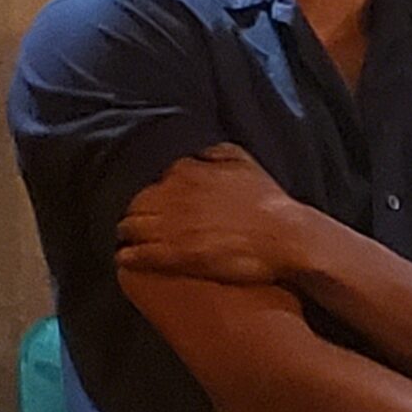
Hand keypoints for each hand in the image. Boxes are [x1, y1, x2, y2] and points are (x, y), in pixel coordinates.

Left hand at [117, 145, 312, 284]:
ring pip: (129, 228)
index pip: (151, 181)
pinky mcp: (174, 255)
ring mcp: (170, 227)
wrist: (284, 237)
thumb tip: (200, 151)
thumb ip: (216, 152)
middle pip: (135, 204)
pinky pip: (136, 255)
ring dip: (129, 234)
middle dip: (135, 213)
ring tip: (132, 242)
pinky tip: (127, 259)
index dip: (154, 194)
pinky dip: (128, 257)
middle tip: (140, 225)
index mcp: (185, 172)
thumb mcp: (245, 162)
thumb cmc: (269, 202)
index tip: (158, 204)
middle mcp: (171, 195)